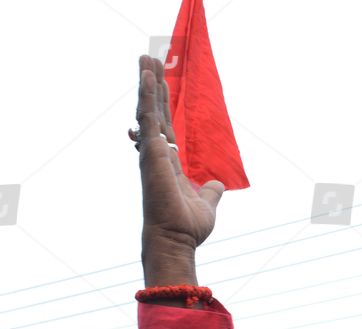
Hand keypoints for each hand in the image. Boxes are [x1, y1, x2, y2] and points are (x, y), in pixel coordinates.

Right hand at [135, 55, 222, 283]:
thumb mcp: (206, 204)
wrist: (176, 239)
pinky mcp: (150, 152)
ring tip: (144, 56)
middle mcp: (156, 154)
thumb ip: (210, 192)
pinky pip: (148, 118)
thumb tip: (216, 184)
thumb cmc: (186, 228)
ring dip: (146, 82)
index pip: (165, 126)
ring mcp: (151, 152)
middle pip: (153, 112)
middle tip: (148, 59)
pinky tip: (147, 75)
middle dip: (152, 85)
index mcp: (168, 163)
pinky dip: (147, 96)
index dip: (162, 104)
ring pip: (147, 110)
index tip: (160, 82)